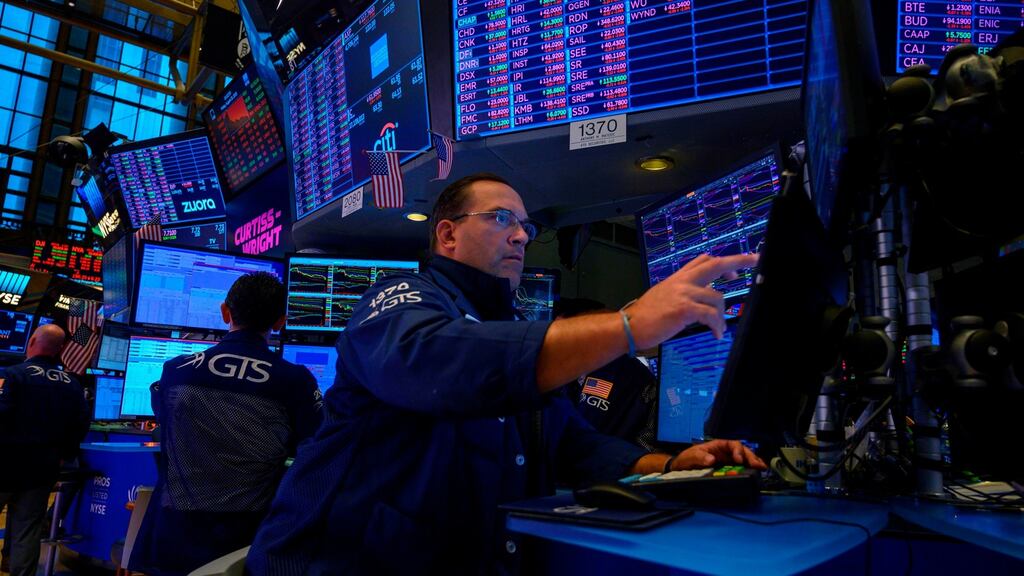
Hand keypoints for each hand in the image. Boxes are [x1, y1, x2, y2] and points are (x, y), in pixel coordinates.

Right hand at [627, 253, 758, 347]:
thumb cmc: (645, 316)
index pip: (703, 260)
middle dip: (737, 261)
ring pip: (717, 298)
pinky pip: (711, 315)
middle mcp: (682, 281)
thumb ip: (682, 291)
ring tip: (717, 329)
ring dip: (722, 315)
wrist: (629, 326)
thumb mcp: (664, 295)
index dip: (722, 262)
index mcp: (678, 278)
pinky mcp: (684, 309)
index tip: (736, 268)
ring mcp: (683, 293)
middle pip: (715, 264)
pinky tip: (715, 334)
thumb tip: (701, 296)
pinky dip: (717, 326)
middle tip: (754, 260)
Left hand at [670, 439, 766, 470]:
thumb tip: (712, 459)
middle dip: (751, 456)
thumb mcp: (690, 456)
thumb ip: (699, 456)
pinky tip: (755, 473)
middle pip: (742, 451)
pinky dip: (749, 469)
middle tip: (758, 465)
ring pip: (744, 459)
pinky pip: (741, 468)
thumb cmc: (686, 459)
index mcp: (718, 445)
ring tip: (761, 468)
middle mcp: (725, 452)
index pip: (732, 444)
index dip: (738, 451)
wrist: (681, 468)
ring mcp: (728, 461)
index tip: (739, 460)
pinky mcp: (728, 469)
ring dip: (753, 462)